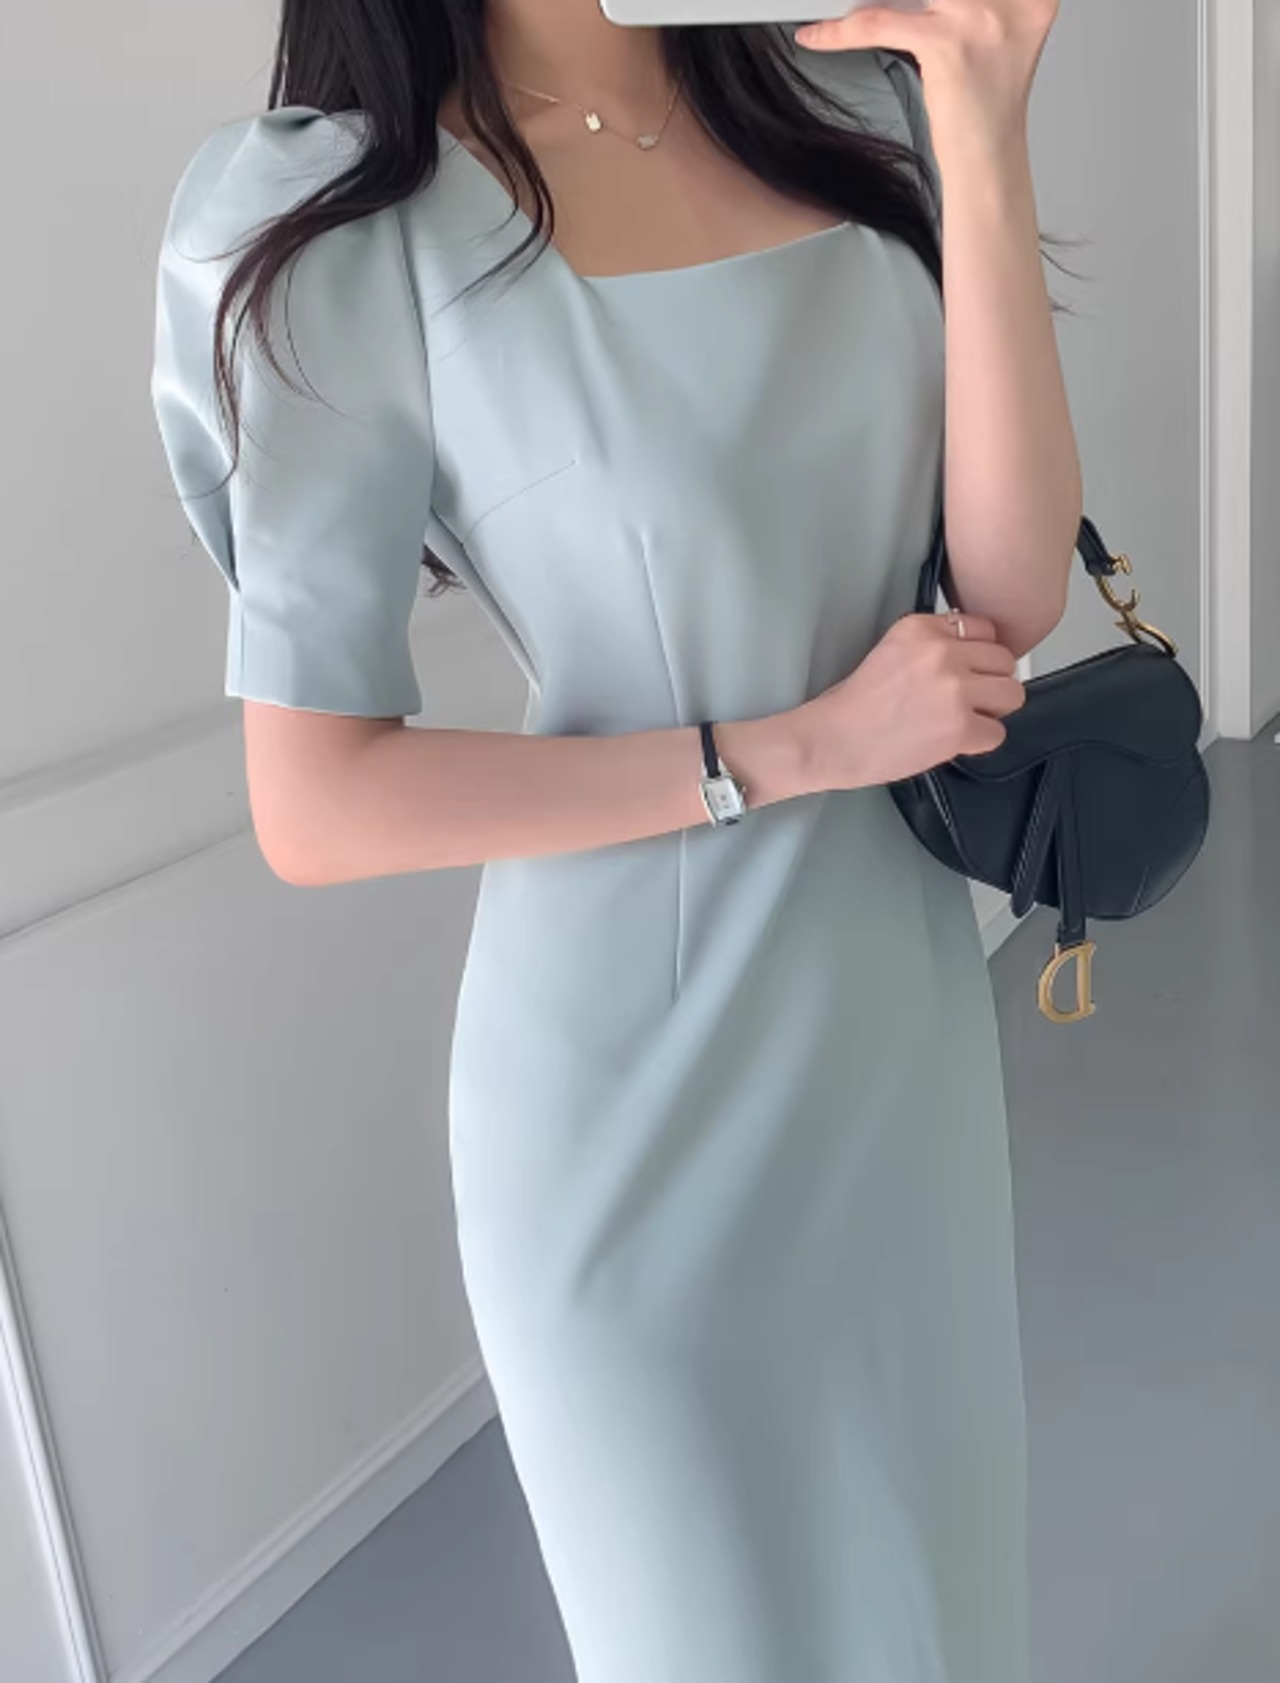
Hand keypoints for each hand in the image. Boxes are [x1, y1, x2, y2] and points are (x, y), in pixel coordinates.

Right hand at [792, 609, 1026, 792]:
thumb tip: (973, 657)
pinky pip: (997, 733)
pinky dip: (979, 742)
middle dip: (991, 683)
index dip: (979, 655)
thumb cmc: (854, 705)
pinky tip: (954, 741)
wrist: (832, 740)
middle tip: (967, 700)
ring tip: (964, 720)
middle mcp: (942, 653)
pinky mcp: (959, 727)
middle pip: (1004, 661)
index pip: (984, 629)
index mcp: (922, 628)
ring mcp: (954, 690)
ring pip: (1011, 694)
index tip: (965, 671)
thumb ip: (932, 645)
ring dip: (993, 711)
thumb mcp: (891, 650)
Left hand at [793, 0, 1059, 148]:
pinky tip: (817, 35)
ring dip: (868, 2)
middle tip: (880, 2)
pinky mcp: (946, 44)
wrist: (988, 160)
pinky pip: (878, 24)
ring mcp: (981, 16)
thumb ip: (973, 2)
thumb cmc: (986, 104)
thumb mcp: (996, 35)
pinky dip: (840, 31)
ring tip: (848, 6)